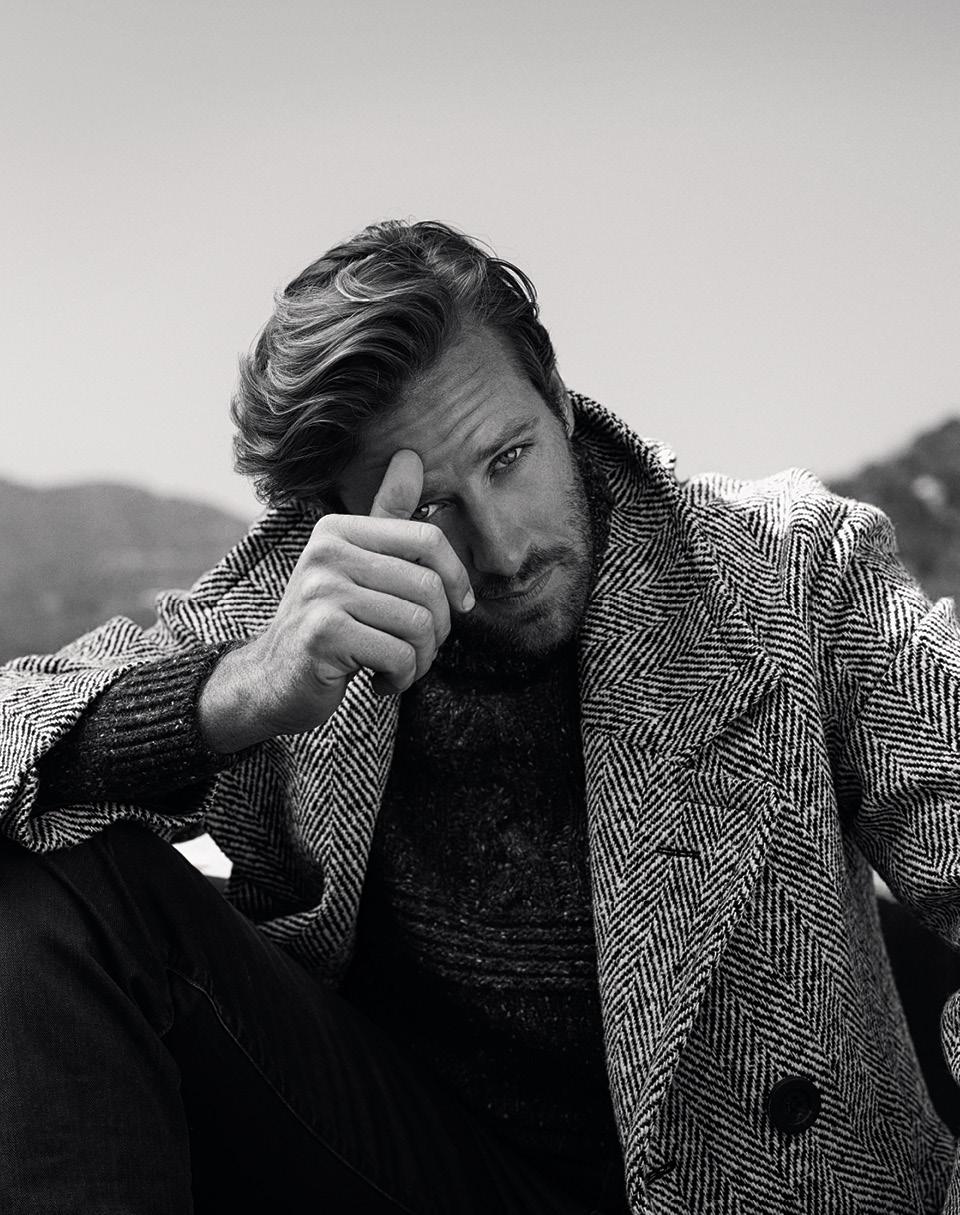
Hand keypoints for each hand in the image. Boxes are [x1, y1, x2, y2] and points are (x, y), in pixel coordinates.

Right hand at [198, 450, 473, 751]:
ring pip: (417, 625)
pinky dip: (401, 678)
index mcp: (338, 530)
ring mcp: (321, 592)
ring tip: (401, 667)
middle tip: (421, 649)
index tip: (462, 606)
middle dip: (438, 629)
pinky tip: (381, 681)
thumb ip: (385, 516)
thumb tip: (411, 456)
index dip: (458, 576)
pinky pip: (397, 655)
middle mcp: (326, 552)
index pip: (427, 539)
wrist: (275, 680)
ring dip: (421, 659)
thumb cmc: (328, 623)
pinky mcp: (322, 634)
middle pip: (428, 587)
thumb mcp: (355, 564)